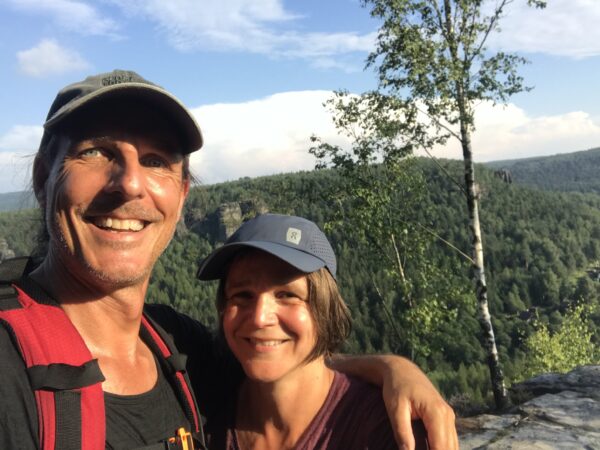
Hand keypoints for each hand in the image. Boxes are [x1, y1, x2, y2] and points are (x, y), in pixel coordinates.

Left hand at [328, 354, 457, 449]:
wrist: (401, 370)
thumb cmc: (396, 387)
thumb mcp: (395, 409)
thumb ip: (402, 432)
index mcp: (437, 413)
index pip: (441, 447)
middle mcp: (448, 415)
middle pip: (450, 449)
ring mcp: (449, 417)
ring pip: (453, 446)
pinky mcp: (446, 418)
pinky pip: (449, 440)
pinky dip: (443, 448)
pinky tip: (430, 449)